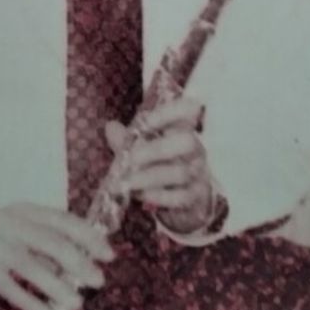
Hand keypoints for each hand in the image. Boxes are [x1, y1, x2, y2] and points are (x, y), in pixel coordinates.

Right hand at [0, 202, 114, 309]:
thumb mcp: (11, 227)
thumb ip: (40, 235)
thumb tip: (79, 257)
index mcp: (21, 210)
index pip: (62, 219)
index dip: (87, 236)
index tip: (108, 252)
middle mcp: (9, 222)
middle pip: (52, 242)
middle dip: (79, 262)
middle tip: (99, 279)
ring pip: (34, 267)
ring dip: (58, 287)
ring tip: (77, 303)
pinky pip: (12, 289)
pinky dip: (32, 303)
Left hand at [105, 95, 213, 234]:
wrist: (184, 198)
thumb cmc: (161, 165)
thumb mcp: (143, 149)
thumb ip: (127, 139)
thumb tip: (110, 126)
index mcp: (182, 129)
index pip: (185, 111)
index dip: (167, 113)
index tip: (143, 122)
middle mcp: (195, 149)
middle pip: (186, 141)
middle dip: (155, 149)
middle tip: (130, 158)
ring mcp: (198, 173)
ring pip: (180, 172)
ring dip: (148, 177)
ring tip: (125, 182)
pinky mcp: (196, 197)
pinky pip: (180, 197)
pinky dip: (157, 196)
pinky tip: (138, 195)